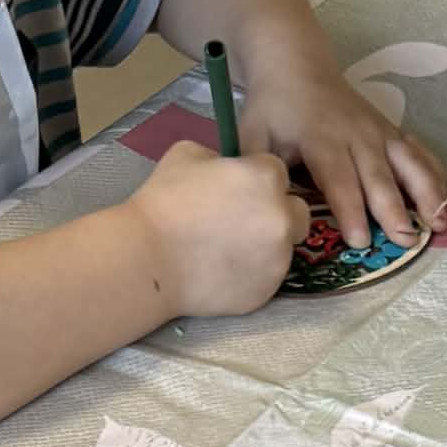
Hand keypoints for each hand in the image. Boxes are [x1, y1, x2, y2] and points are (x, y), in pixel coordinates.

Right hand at [136, 143, 308, 318]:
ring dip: (266, 245)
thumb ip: (221, 158)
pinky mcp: (268, 291)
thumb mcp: (188, 155)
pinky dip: (253, 273)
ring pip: (285, 247)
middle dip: (277, 213)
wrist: (149, 259)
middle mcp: (282, 217)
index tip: (239, 191)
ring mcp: (278, 258)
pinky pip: (269, 277)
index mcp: (266, 178)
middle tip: (243, 222)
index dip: (258, 180)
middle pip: (297, 212)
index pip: (278, 173)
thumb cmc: (164, 201)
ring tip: (229, 250)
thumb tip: (227, 169)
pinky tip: (224, 270)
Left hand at [234, 58, 446, 252]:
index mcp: (321, 138)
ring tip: (439, 225)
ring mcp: (380, 132)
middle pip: (378, 176)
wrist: (297, 67)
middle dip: (394, 209)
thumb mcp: (254, 136)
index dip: (350, 210)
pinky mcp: (393, 132)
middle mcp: (357, 135)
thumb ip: (260, 170)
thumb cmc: (273, 109)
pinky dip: (435, 177)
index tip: (360, 240)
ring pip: (408, 164)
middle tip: (406, 241)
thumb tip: (265, 210)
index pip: (338, 179)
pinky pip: (419, 154)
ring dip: (427, 194)